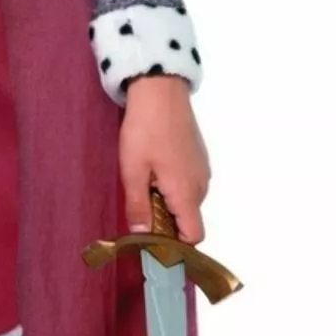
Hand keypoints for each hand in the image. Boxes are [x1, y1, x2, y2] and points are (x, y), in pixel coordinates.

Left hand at [118, 76, 209, 243]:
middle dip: (166, 221)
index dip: (176, 245)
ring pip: (188, 200)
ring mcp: (203, 169)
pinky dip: (174, 184)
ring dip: (168, 201)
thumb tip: (143, 236)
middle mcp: (201, 185)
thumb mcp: (132, 170)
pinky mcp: (199, 156)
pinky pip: (189, 182)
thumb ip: (138, 206)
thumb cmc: (144, 131)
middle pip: (188, 219)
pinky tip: (155, 166)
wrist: (161, 90)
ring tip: (144, 181)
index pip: (195, 236)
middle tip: (139, 205)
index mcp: (187, 193)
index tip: (153, 241)